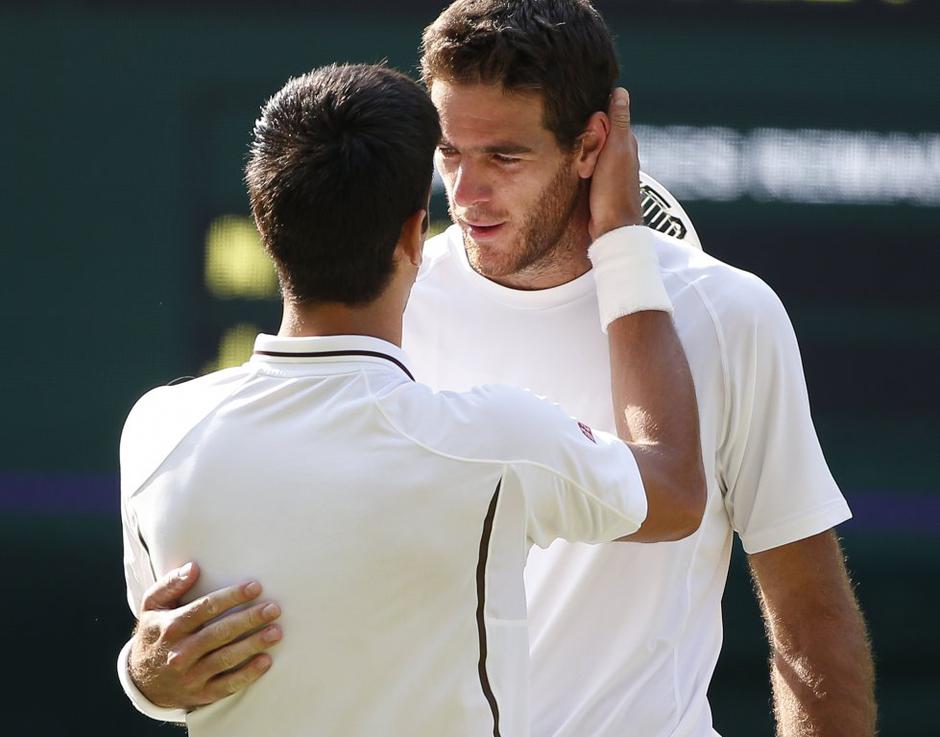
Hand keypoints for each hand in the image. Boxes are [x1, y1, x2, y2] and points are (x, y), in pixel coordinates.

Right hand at [128, 562, 281, 708]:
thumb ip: (171, 584)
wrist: (141, 681)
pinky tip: (266, 661)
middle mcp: (180, 652)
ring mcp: (190, 675)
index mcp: (170, 627)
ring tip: (276, 632)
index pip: (205, 608)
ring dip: (253, 645)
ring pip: (226, 659)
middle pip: (220, 633)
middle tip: (273, 608)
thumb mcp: (152, 606)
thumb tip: (194, 567)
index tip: (255, 587)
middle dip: (249, 619)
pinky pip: (226, 685)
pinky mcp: (200, 694)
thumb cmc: (155, 634)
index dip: (232, 596)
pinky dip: (247, 675)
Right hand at [588, 87, 643, 239]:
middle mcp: (619, 153)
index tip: (587, 127)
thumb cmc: (615, 191)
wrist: (611, 228)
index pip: (607, 115)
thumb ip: (619, 121)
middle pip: (596, 132)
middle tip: (584, 152)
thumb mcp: (616, 149)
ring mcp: (608, 168)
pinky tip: (579, 173)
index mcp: (627, 141)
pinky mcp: (599, 181)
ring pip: (589, 149)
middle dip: (586, 137)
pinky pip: (585, 165)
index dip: (595, 118)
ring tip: (582, 167)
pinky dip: (580, 166)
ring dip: (581, 154)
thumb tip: (620, 92)